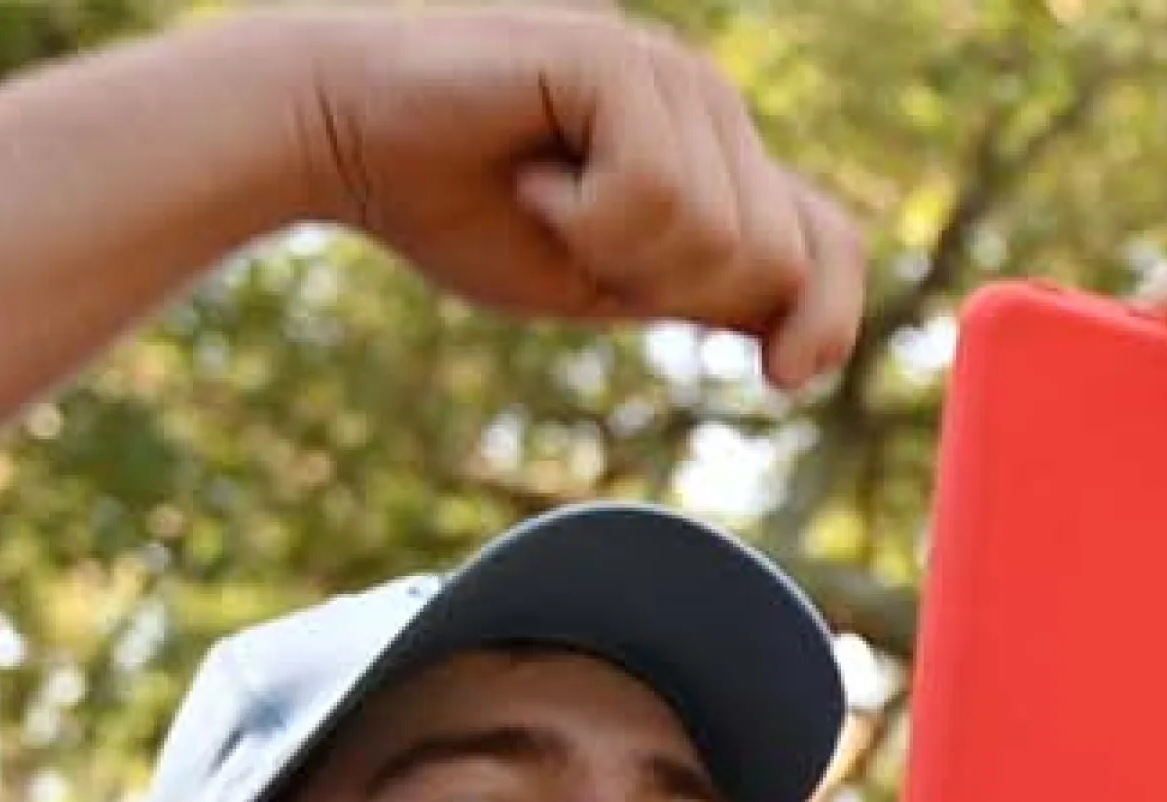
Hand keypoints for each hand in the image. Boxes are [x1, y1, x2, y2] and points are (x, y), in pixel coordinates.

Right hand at [263, 8, 866, 390]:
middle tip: (573, 239)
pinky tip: (530, 174)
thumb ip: (703, 291)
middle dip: (667, 289)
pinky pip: (659, 195)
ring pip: (721, 236)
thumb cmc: (462, 209)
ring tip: (545, 197)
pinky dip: (585, 217)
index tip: (783, 378)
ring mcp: (670, 72)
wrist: (336, 137)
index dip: (830, 315)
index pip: (826, 238)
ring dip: (616, 251)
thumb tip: (809, 338)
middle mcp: (707, 102)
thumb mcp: (605, 276)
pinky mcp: (619, 58)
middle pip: (774, 258)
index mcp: (711, 152)